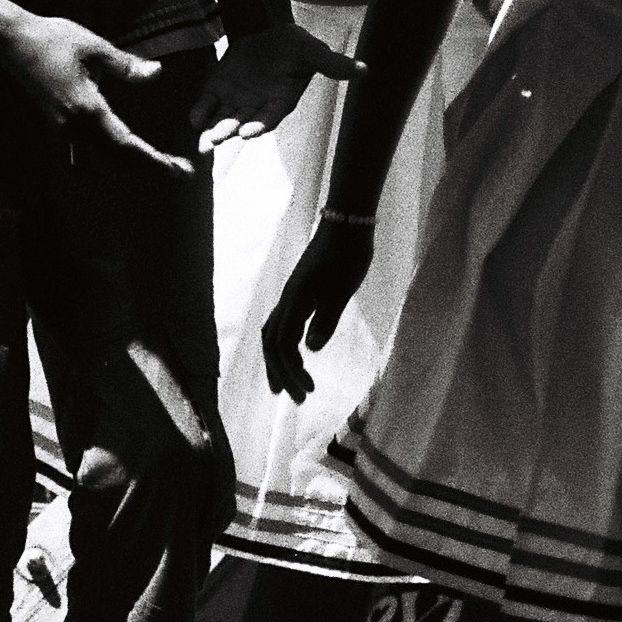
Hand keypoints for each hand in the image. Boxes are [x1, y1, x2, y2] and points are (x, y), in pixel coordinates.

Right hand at [0, 12, 190, 174]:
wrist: (12, 43)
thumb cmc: (53, 39)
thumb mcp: (94, 47)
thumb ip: (126, 65)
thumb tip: (157, 73)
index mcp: (87, 108)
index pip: (126, 144)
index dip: (153, 161)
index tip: (177, 169)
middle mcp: (74, 127)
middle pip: (118, 160)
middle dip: (150, 169)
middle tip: (181, 173)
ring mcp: (63, 130)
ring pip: (103, 161)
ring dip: (132, 168)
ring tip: (159, 168)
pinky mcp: (56, 127)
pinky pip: (87, 154)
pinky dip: (109, 161)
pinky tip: (125, 159)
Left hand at [189, 20, 361, 152]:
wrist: (265, 32)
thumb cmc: (293, 45)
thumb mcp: (312, 51)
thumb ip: (332, 64)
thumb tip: (364, 69)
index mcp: (280, 101)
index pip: (269, 117)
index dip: (259, 124)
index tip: (249, 132)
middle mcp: (257, 107)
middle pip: (242, 123)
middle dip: (229, 131)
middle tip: (216, 139)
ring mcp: (236, 101)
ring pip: (223, 120)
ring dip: (214, 129)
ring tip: (204, 141)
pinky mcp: (218, 91)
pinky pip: (208, 105)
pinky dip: (200, 112)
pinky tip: (193, 118)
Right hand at [261, 217, 377, 398]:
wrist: (347, 223)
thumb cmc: (348, 254)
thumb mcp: (342, 289)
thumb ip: (326, 318)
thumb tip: (311, 349)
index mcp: (296, 300)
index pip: (283, 345)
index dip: (292, 371)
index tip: (308, 392)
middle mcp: (289, 299)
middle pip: (272, 343)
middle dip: (280, 373)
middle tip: (294, 399)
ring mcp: (293, 295)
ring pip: (275, 333)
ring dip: (279, 361)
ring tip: (286, 384)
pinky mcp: (302, 292)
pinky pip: (284, 323)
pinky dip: (286, 344)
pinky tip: (296, 353)